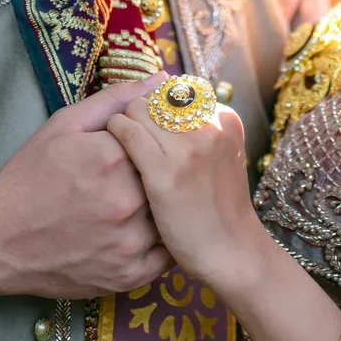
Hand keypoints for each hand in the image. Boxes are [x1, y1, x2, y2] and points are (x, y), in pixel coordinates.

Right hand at [0, 81, 172, 301]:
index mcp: (112, 157)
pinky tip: (141, 230)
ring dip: (161, 208)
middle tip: (134, 178)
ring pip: (170, 216)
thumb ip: (115, 100)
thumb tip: (162, 79)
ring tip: (136, 204)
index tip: (137, 148)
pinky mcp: (128, 275)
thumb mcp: (65, 126)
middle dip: (157, 174)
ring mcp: (128, 242)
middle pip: (166, 178)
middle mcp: (125, 200)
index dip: (150, 141)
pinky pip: (167, 255)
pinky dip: (161, 242)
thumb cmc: (29, 177)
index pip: (158, 139)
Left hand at [107, 97, 262, 291]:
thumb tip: (175, 93)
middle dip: (142, 110)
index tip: (151, 124)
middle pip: (157, 97)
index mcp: (224, 118)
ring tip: (120, 141)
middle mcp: (208, 126)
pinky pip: (127, 131)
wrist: (230, 251)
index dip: (159, 105)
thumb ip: (202, 125)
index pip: (178, 90)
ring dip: (125, 120)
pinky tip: (111, 149)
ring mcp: (188, 148)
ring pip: (138, 109)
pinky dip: (115, 132)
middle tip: (134, 133)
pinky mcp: (164, 171)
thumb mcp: (221, 156)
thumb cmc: (220, 205)